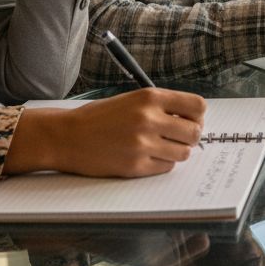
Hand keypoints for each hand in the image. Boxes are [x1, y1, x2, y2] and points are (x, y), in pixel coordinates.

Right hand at [5, 88, 206, 176]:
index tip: (191, 120)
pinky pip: (166, 167)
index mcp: (150, 97)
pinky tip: (146, 156)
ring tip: (160, 147)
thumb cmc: (99, 117)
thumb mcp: (132, 100)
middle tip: (178, 137)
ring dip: (176, 151)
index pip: (197, 106)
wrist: (66, 136)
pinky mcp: (135, 166)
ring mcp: (143, 144)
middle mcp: (149, 119)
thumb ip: (161, 106)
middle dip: (190, 136)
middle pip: (195, 132)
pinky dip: (161, 163)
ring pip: (183, 153)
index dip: (198, 116)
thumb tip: (192, 119)